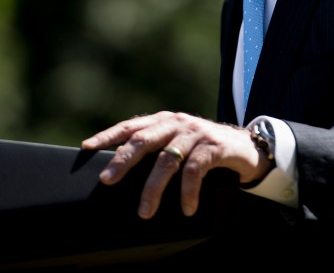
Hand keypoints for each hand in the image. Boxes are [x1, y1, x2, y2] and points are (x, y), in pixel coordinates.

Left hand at [81, 111, 270, 218]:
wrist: (246, 148)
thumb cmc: (204, 151)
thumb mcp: (178, 145)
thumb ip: (156, 150)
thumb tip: (118, 170)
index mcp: (163, 121)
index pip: (131, 125)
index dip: (108, 135)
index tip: (87, 148)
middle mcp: (177, 123)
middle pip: (144, 140)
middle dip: (123, 161)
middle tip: (107, 180)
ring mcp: (195, 133)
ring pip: (166, 160)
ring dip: (153, 188)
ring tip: (146, 211)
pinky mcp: (213, 147)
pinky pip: (194, 171)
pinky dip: (188, 192)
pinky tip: (187, 208)